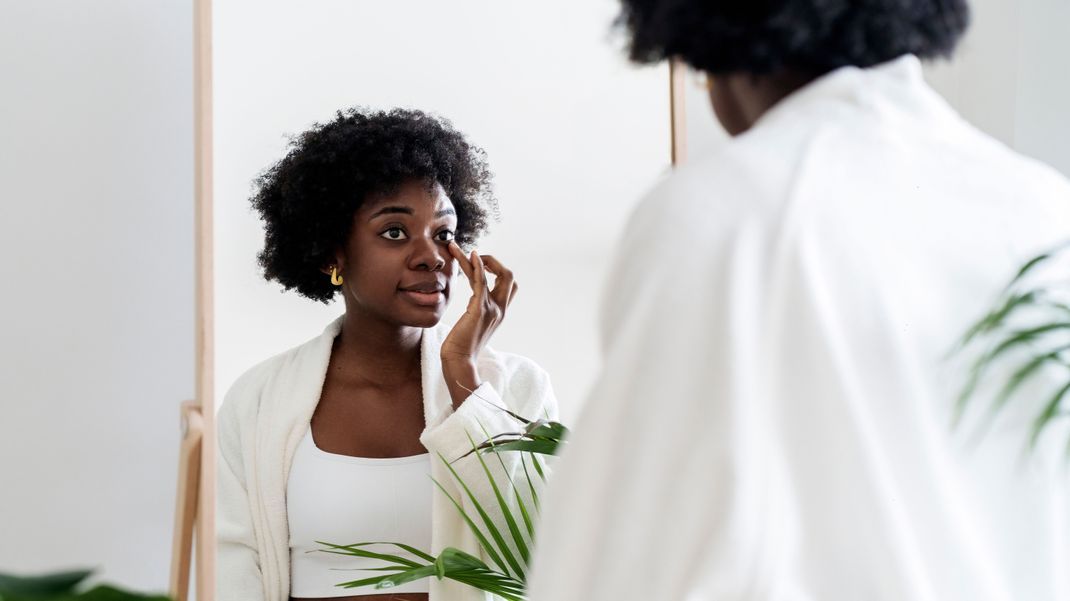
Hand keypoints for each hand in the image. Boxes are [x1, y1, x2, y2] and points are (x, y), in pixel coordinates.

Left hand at [440, 242, 517, 404]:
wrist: (459, 362)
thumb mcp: (473, 326)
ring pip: (493, 274)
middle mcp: (499, 309)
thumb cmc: (461, 347)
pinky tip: (470, 255)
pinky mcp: (479, 309)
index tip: (479, 266)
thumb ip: (477, 312)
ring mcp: (491, 308)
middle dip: (494, 262)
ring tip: (455, 248)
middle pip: (509, 277)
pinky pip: (481, 282)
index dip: (498, 272)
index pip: (509, 286)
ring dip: (474, 258)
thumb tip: (471, 303)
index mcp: (499, 313)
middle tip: (475, 258)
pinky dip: (477, 266)